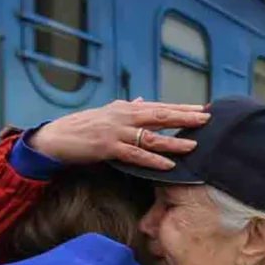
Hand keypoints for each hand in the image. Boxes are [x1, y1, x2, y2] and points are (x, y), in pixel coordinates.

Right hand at [29, 99, 209, 169]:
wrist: (57, 136)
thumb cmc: (84, 126)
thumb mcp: (108, 112)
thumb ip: (128, 107)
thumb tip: (144, 100)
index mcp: (127, 107)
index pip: (161, 106)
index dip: (183, 107)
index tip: (203, 108)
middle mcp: (125, 115)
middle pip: (161, 115)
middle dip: (185, 117)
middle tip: (207, 119)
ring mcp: (117, 131)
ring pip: (152, 136)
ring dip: (174, 141)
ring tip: (194, 145)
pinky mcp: (109, 147)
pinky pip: (136, 154)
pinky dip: (153, 160)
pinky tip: (168, 165)